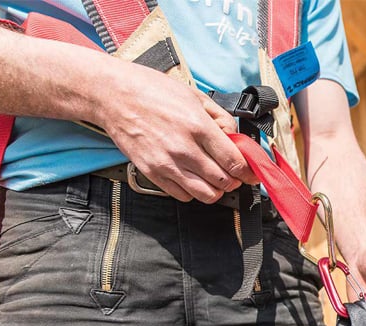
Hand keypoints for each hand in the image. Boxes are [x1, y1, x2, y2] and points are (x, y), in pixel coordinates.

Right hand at [97, 62, 257, 202]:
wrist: (113, 95)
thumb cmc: (150, 90)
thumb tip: (235, 138)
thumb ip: (220, 118)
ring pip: (206, 195)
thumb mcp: (194, 95)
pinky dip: (193, 192)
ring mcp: (167, 164)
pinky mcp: (153, 173)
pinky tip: (193, 178)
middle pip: (224, 181)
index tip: (252, 172)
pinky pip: (183, 196)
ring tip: (215, 179)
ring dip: (216, 190)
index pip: (235, 162)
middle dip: (235, 180)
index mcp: (198, 126)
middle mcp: (184, 149)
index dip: (249, 171)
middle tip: (234, 173)